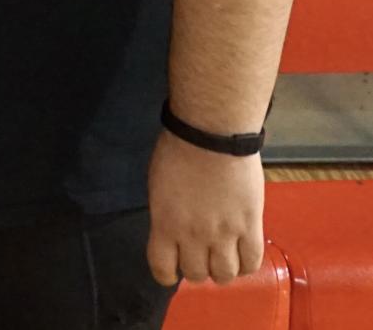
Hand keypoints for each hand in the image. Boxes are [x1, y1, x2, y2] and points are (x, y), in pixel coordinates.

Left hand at [146, 128, 264, 285]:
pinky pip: (252, 261)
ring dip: (222, 271)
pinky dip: (247, 265)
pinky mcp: (251, 226)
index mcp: (165, 225)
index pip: (162, 268)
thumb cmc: (177, 153)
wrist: (210, 137)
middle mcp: (193, 236)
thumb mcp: (159, 188)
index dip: (167, 273)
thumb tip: (174, 233)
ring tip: (223, 258)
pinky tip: (242, 256)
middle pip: (197, 274)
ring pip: (225, 274)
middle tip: (200, 256)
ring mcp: (224, 234)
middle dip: (197, 269)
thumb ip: (167, 216)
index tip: (171, 269)